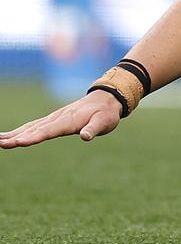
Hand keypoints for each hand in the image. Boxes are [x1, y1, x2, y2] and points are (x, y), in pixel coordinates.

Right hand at [0, 89, 122, 149]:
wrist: (107, 99)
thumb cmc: (106, 113)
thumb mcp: (104, 122)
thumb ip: (94, 129)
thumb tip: (86, 137)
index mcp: (68, 121)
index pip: (49, 131)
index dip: (34, 137)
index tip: (19, 142)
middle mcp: (57, 118)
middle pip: (34, 129)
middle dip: (17, 137)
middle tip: (0, 144)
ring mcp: (53, 118)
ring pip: (30, 127)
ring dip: (14, 134)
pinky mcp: (53, 120)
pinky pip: (33, 126)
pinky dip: (20, 131)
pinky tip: (9, 136)